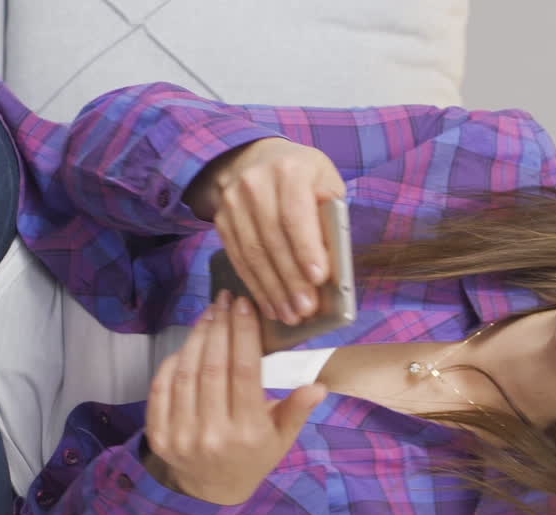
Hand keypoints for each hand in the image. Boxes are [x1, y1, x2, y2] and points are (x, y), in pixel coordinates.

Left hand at [145, 290, 328, 505]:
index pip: (245, 373)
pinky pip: (161, 389)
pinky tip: (188, 343)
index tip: (244, 306)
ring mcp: (182, 436)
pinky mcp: (159, 436)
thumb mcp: (283, 438)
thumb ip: (298, 410)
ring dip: (197, 338)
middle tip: (225, 301)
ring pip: (186, 374)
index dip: (243, 335)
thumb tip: (318, 385)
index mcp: (249, 433)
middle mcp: (214, 435)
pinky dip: (173, 361)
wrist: (212, 490)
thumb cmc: (254, 456)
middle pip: (214, 368)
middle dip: (220, 327)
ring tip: (208, 315)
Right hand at [183, 137, 345, 325]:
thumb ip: (330, 216)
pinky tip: (270, 304)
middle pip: (272, 239)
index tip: (319, 278)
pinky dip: (255, 285)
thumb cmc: (304, 176)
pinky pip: (238, 258)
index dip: (306, 248)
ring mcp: (233, 202)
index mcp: (289, 169)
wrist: (256, 157)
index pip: (295, 215)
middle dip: (290, 279)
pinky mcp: (222, 220)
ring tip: (290, 315)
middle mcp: (255, 183)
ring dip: (272, 289)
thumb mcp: (326, 182)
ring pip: (252, 253)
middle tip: (306, 309)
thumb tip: (333, 265)